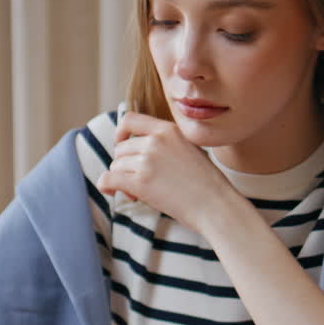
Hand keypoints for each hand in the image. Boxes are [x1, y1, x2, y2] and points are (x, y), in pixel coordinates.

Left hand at [96, 112, 235, 233]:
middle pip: (121, 149)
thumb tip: (139, 150)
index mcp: (168, 130)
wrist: (216, 205)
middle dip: (125, 165)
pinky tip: (115, 192)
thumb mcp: (189, 149)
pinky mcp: (140, 182)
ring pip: (115, 165)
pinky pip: (109, 179)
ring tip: (138, 192)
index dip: (119, 132)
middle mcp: (155, 141)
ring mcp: (147, 161)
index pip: (129, 119)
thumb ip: (166, 144)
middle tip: (138, 182)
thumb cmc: (207, 184)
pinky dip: (106, 186)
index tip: (121, 144)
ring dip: (121, 179)